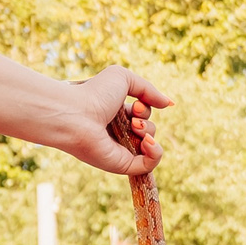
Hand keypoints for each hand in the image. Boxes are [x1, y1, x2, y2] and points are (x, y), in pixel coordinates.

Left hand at [0, 58, 172, 178]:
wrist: (76, 115)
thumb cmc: (95, 94)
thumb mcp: (124, 79)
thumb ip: (149, 89)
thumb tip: (169, 104)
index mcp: (116, 114)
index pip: (142, 115)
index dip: (145, 109)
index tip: (136, 104)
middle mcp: (117, 133)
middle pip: (148, 130)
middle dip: (147, 122)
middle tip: (133, 117)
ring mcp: (120, 150)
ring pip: (150, 146)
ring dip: (149, 133)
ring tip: (134, 127)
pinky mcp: (122, 165)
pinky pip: (149, 165)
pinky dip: (156, 153)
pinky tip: (147, 142)